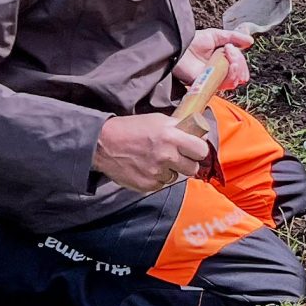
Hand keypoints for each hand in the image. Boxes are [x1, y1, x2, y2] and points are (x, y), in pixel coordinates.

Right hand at [93, 113, 210, 193]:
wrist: (104, 144)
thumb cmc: (131, 128)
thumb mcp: (158, 120)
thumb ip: (179, 128)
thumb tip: (198, 134)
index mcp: (171, 137)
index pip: (201, 150)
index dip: (199, 149)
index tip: (194, 149)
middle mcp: (166, 156)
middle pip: (192, 168)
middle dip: (188, 162)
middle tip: (179, 157)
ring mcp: (157, 173)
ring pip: (176, 177)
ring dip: (171, 171)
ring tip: (157, 160)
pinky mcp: (147, 185)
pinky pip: (162, 184)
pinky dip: (157, 178)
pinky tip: (147, 167)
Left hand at [173, 28, 255, 90]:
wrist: (178, 47)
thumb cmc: (193, 41)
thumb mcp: (216, 35)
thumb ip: (233, 37)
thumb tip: (250, 41)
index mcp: (223, 62)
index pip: (240, 66)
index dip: (240, 60)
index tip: (231, 47)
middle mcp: (220, 73)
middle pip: (240, 75)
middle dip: (240, 63)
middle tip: (230, 51)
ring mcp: (214, 79)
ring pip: (234, 81)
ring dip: (236, 68)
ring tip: (228, 57)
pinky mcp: (208, 85)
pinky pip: (225, 85)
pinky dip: (230, 75)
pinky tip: (225, 64)